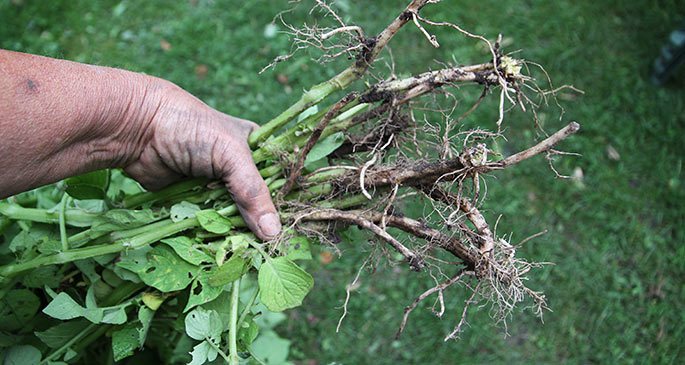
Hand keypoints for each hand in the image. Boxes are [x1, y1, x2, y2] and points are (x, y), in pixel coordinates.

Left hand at [123, 82, 280, 239]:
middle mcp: (236, 171)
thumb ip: (253, 193)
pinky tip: (218, 246)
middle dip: (258, 224)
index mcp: (254, 150)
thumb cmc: (190, 128)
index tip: (290, 229)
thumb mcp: (232, 155)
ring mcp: (213, 188)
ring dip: (233, 231)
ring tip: (241, 248)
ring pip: (232, 218)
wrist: (137, 130)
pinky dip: (211, 234)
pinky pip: (208, 223)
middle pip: (256, 205)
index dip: (284, 204)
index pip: (279, 181)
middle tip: (264, 245)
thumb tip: (273, 233)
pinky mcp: (192, 202)